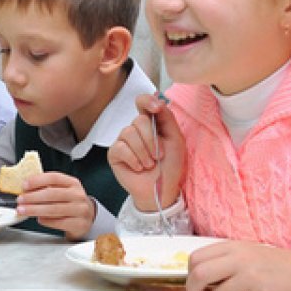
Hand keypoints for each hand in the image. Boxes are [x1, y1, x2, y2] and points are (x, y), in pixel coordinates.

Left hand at [16, 172, 95, 240]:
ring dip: (35, 210)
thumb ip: (47, 188)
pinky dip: (46, 221)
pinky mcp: (79, 224)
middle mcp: (78, 195)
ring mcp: (80, 210)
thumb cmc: (70, 202)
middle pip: (53, 194)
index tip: (24, 185)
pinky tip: (39, 219)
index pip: (54, 178)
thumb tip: (25, 189)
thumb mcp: (63, 190)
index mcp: (72, 183)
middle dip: (33, 197)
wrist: (87, 218)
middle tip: (20, 200)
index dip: (38, 180)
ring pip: (54, 209)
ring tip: (23, 210)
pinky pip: (59, 222)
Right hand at [109, 94, 184, 210]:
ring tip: (149, 164)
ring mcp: (123, 141)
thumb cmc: (169, 166)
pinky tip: (139, 168)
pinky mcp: (114, 154)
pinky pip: (121, 148)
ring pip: (129, 133)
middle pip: (139, 120)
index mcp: (151, 123)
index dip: (147, 101)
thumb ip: (167, 118)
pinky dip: (134, 159)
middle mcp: (135, 130)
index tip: (156, 108)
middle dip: (152, 140)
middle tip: (159, 155)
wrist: (161, 189)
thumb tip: (158, 101)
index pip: (142, 103)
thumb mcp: (175, 140)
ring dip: (144, 152)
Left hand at [184, 241, 290, 290]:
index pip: (196, 258)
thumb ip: (222, 260)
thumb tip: (196, 277)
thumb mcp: (245, 252)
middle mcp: (239, 259)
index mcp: (232, 247)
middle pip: (199, 274)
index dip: (190, 273)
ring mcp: (249, 277)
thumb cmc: (271, 264)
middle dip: (194, 289)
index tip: (196, 282)